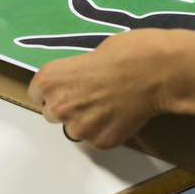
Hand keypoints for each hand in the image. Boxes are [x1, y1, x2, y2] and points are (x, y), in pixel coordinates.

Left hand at [28, 29, 194, 148]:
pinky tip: (122, 114)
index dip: (55, 90)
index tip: (68, 88)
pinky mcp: (101, 141)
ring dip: (88, 121)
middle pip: (52, 114)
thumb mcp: (89, 54)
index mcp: (49, 79)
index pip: (36, 94)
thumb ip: (74, 74)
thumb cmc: (127, 52)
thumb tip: (78, 83)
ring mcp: (80, 127)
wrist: (157, 70)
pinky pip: (97, 139)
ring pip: (75, 129)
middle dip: (69, 107)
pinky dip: (107, 131)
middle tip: (92, 96)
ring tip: (110, 104)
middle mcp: (58, 105)